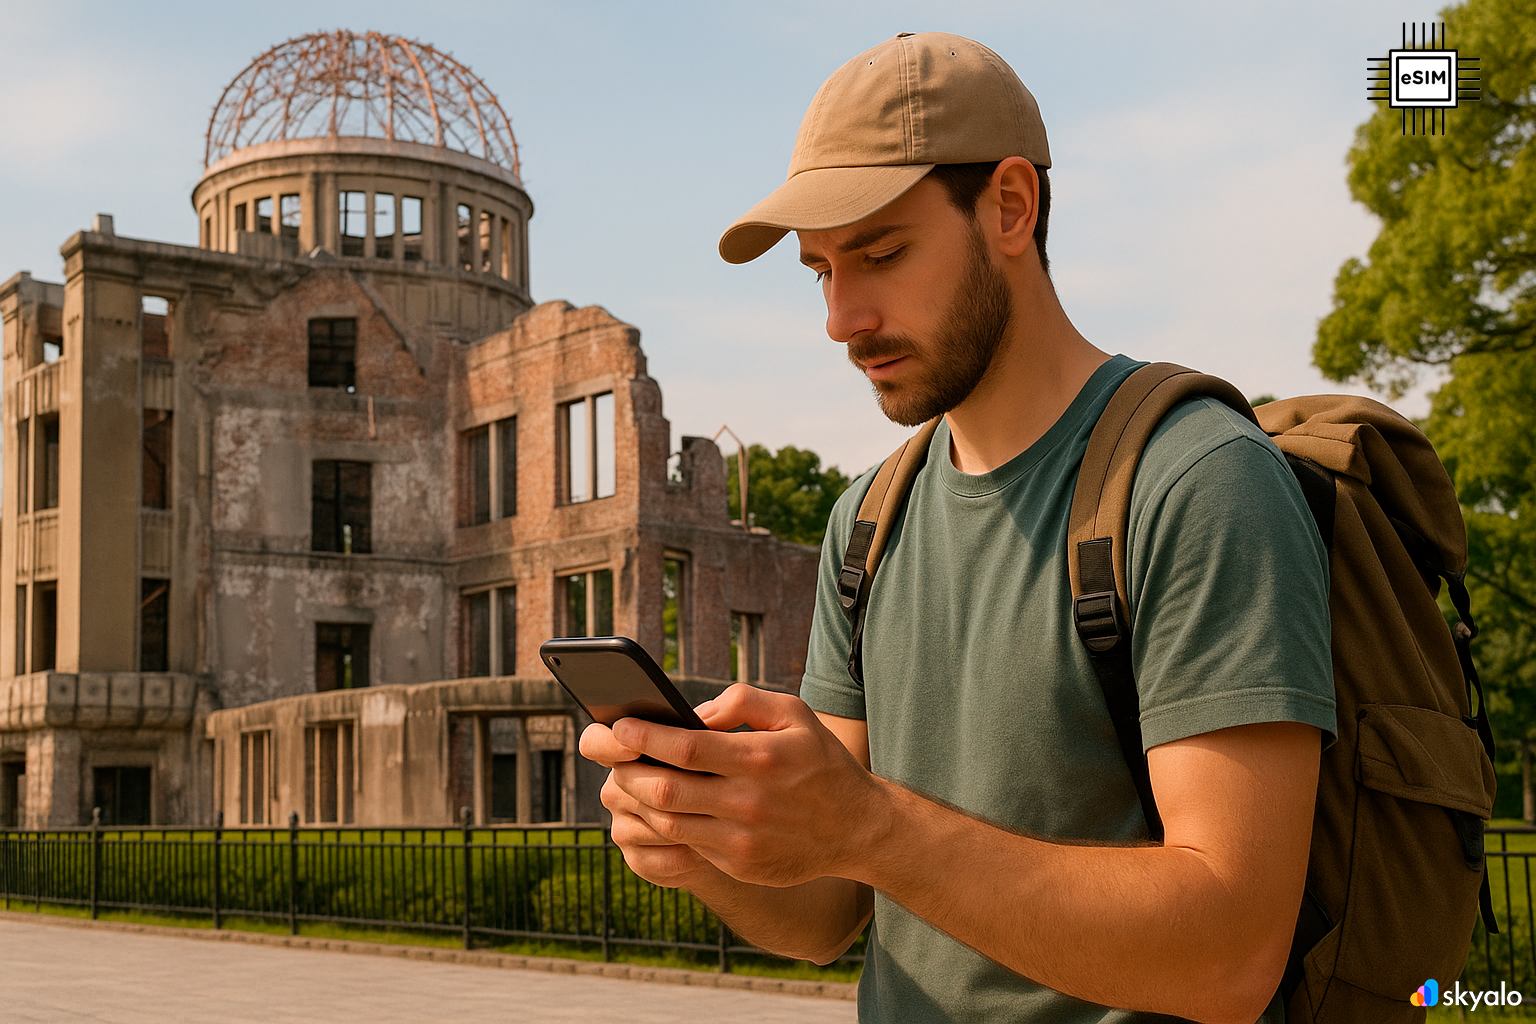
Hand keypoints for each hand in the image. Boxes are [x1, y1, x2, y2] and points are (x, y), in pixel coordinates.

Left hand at [602, 683, 884, 887]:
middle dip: (628, 772)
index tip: (619, 726)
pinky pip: (688, 846)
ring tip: (628, 780)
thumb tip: (695, 711)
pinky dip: (665, 827)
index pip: (686, 747)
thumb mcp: (795, 713)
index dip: (644, 737)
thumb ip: (744, 700)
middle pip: (665, 791)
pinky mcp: (740, 866)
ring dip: (638, 802)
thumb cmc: (820, 761)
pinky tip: (656, 809)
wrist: (858, 827)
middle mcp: (749, 802)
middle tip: (612, 756)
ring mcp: (742, 840)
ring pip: (669, 824)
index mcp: (760, 758)